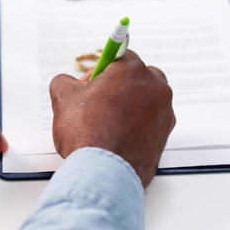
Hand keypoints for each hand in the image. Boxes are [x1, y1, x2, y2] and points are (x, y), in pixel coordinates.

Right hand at [48, 51, 173, 186]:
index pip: (119, 56)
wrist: (104, 172)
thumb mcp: (63, 98)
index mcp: (132, 70)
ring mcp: (164, 112)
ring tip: (106, 122)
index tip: (91, 82)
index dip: (100, 70)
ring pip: (146, 100)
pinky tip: (118, 136)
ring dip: (129, 105)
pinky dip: (137, 125)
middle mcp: (155, 87)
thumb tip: (67, 83)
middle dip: (119, 86)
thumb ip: (65, 81)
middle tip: (97, 101)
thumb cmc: (89, 134)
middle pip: (136, 77)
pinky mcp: (166, 134)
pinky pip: (150, 122)